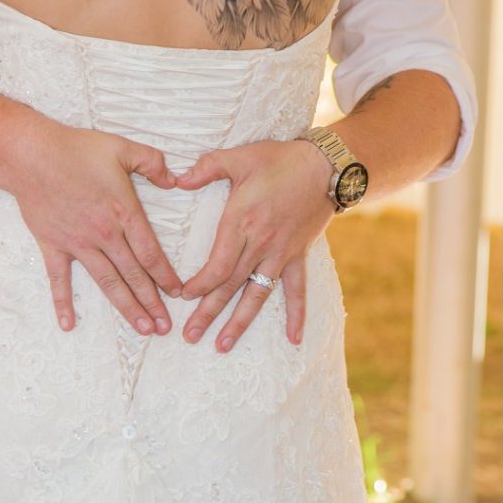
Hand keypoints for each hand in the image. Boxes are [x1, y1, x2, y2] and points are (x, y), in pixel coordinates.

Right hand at [10, 123, 181, 334]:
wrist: (28, 154)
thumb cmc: (76, 149)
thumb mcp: (124, 148)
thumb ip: (154, 163)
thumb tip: (174, 180)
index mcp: (125, 213)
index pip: (151, 253)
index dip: (166, 276)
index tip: (179, 294)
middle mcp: (104, 234)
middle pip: (133, 275)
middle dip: (152, 303)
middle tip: (165, 327)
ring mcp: (77, 243)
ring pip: (106, 282)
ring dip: (125, 307)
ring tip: (142, 328)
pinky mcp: (53, 245)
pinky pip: (59, 279)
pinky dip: (62, 302)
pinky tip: (68, 324)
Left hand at [176, 140, 333, 350]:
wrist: (326, 167)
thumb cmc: (280, 160)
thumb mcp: (239, 157)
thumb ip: (206, 168)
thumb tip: (177, 179)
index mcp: (241, 222)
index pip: (217, 264)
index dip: (200, 285)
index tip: (184, 297)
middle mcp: (260, 244)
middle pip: (230, 285)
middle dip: (208, 312)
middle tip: (189, 336)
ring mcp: (280, 253)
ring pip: (257, 294)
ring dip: (240, 322)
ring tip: (222, 345)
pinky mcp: (297, 255)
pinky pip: (297, 290)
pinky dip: (296, 315)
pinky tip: (294, 339)